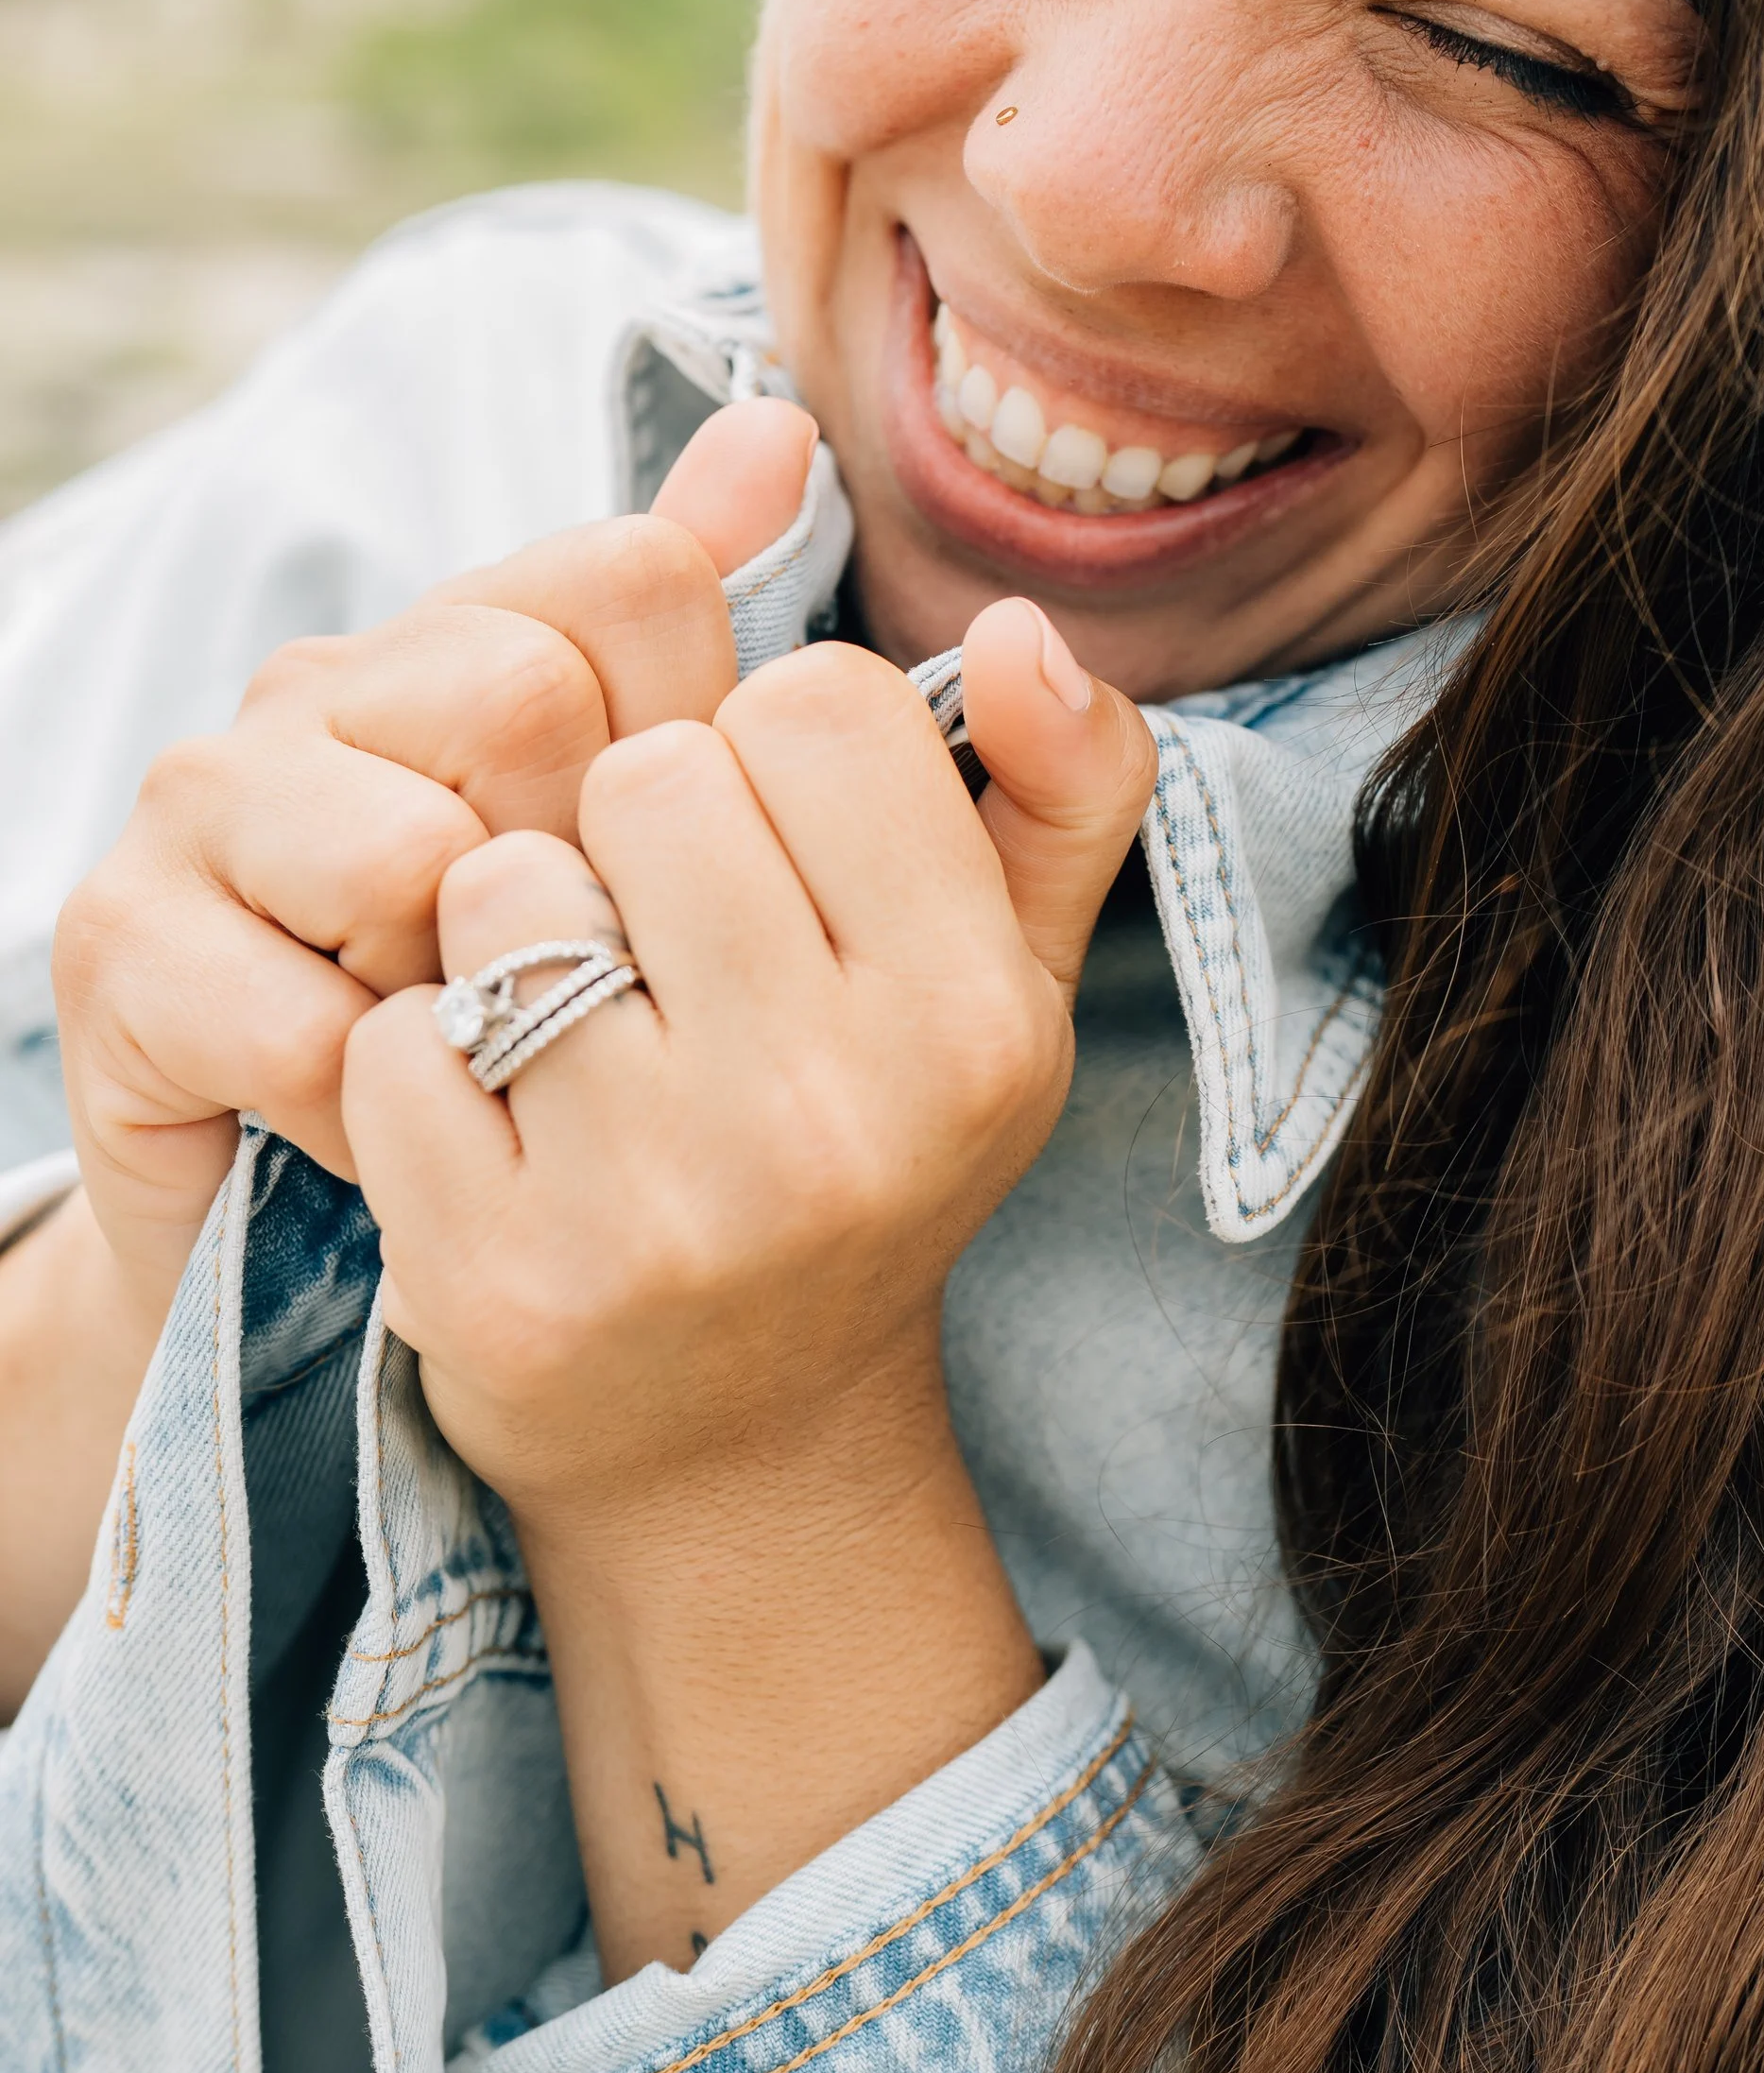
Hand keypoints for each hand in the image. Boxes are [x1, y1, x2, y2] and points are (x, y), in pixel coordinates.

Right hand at [50, 399, 816, 1332]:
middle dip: (580, 876)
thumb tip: (782, 430)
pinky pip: (312, 1027)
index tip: (663, 865)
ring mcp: (205, 799)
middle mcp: (324, 680)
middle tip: (563, 970)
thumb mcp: (657, 852)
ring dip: (472, 995)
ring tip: (467, 1041)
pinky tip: (384, 1121)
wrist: (330, 1220)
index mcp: (469, 629)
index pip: (638, 575)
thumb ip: (728, 660)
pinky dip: (377, 1107)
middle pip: (529, 695)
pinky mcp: (121, 945)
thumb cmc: (524, 1013)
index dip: (690, 737)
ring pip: (413, 857)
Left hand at [341, 597, 1157, 1532]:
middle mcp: (836, 1116)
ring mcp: (663, 1207)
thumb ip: (1062, 780)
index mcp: (974, 1020)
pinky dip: (419, 1062)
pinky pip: (392, 1040)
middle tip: (664, 945)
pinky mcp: (501, 1281)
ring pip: (506, 889)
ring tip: (574, 1026)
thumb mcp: (1007, 975)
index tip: (779, 855)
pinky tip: (494, 1129)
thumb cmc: (869, 1141)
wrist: (736, 1442)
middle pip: (653, 770)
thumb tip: (1015, 630)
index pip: (819, 701)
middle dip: (635, 829)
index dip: (772, 751)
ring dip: (514, 938)